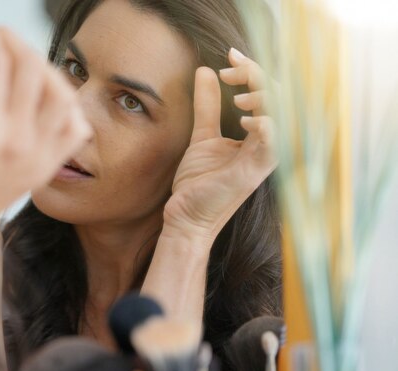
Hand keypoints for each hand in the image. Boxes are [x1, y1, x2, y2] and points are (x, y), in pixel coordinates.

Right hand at [0, 10, 91, 235]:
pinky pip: (77, 125)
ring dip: (44, 68)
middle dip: (12, 39)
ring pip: (62, 93)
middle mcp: (18, 141)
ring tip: (24, 62)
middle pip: (31, 69)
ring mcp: (41, 154)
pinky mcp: (52, 164)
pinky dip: (67, 105)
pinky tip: (46, 97)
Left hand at [163, 48, 276, 244]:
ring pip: (282, 117)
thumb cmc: (198, 183)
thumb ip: (207, 105)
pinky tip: (247, 119)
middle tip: (230, 67)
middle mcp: (267, 145)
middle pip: (280, 99)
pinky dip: (265, 127)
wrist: (186, 216)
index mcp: (260, 136)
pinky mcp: (254, 173)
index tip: (229, 56)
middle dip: (258, 76)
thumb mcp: (203, 135)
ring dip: (265, 99)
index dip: (252, 70)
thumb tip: (205, 72)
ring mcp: (263, 160)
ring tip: (239, 97)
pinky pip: (272, 146)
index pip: (269, 94)